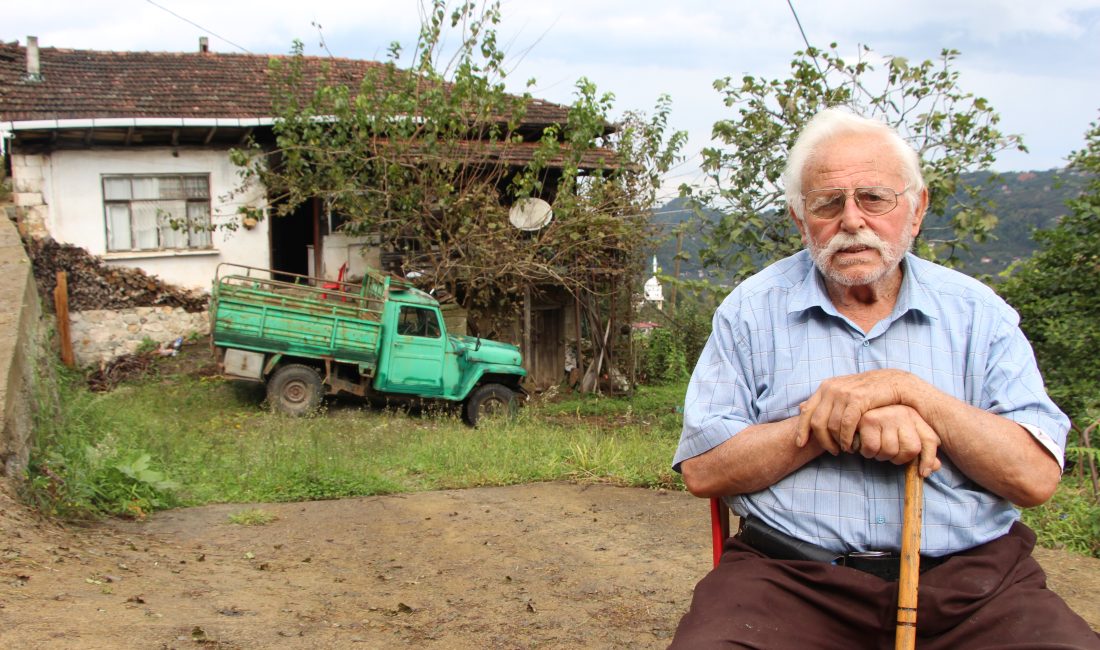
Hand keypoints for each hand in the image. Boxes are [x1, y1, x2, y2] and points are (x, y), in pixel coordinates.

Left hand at [795, 369, 910, 454]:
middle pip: (817, 422)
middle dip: (822, 440)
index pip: (807, 411)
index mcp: (826, 387)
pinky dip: (847, 438)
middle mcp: (832, 388)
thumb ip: (823, 401)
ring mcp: (844, 392)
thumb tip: (799, 407)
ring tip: (845, 449)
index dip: (801, 429)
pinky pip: (846, 424)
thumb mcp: (843, 393)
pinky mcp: (858, 398)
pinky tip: (851, 445)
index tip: (800, 444)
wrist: (896, 382)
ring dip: (837, 442)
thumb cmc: (869, 392)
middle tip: (833, 451)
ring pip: (832, 425)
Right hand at [854, 405, 940, 476]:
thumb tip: (935, 468)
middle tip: (889, 452)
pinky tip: (864, 443)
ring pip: (890, 451)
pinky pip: (872, 448)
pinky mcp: (868, 420)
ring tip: (874, 445)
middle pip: (912, 450)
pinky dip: (866, 452)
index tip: (923, 473)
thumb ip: (923, 452)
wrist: (854, 408)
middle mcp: (904, 413)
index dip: (929, 460)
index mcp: (915, 416)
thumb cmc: (881, 429)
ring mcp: (887, 415)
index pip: (930, 440)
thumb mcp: (905, 436)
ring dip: (880, 455)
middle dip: (898, 458)